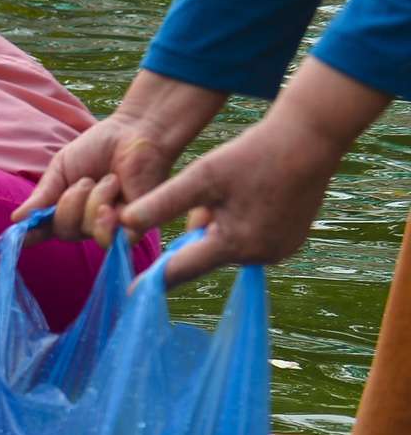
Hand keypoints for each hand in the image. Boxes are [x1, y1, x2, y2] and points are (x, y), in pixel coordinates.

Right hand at [15, 71, 225, 243]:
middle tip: (85, 180)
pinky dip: (105, 223)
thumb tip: (16, 219)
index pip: (44, 229)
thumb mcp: (61, 169)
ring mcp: (110, 224)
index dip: (30, 234)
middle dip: (68, 204)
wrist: (136, 134)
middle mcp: (86, 221)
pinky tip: (112, 205)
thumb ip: (41, 196)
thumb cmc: (98, 147)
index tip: (18, 236)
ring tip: (110, 180)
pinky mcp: (134, 227)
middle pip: (63, 231)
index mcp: (66, 207)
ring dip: (93, 202)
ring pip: (86, 231)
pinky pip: (108, 239)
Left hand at [121, 60, 385, 283]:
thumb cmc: (253, 154)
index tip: (131, 295)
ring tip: (234, 192)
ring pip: (226, 246)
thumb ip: (163, 203)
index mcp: (234, 244)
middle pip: (205, 254)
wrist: (310, 139)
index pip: (182, 270)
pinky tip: (248, 197)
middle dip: (196, 231)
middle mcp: (259, 256)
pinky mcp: (290, 243)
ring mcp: (279, 251)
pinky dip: (238, 225)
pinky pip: (249, 241)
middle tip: (208, 200)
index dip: (154, 280)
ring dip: (217, 227)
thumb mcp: (201, 176)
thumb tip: (124, 226)